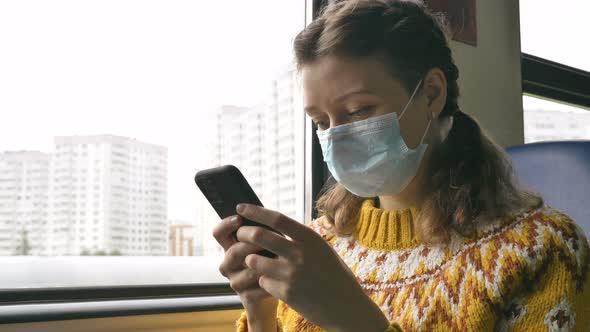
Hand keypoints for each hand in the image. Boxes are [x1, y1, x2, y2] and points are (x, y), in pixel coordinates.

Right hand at [212, 215, 278, 329]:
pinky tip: (282, 278)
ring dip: (265, 264)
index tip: (239, 218)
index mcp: (231, 247)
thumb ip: (263, 230)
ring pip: (247, 270)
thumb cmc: (272, 259)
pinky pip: (257, 288)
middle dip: (252, 244)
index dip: (226, 225)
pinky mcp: (246, 297)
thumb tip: (267, 215)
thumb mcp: (268, 242)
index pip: (219, 233)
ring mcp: (235, 281)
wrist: (276, 290)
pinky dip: (272, 282)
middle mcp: (229, 264)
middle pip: (233, 251)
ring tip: (281, 260)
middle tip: (269, 241)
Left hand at [235, 204, 388, 331]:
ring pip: (255, 261)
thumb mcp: (322, 250)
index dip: (256, 212)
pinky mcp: (287, 293)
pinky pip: (263, 282)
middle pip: (260, 236)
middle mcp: (300, 253)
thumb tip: (273, 228)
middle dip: (244, 234)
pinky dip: (264, 282)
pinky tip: (275, 284)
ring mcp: (292, 274)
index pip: (277, 219)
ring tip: (256, 262)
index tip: (241, 207)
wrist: (347, 307)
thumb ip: (300, 240)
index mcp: (310, 238)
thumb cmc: (335, 276)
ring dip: (251, 260)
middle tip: (239, 235)